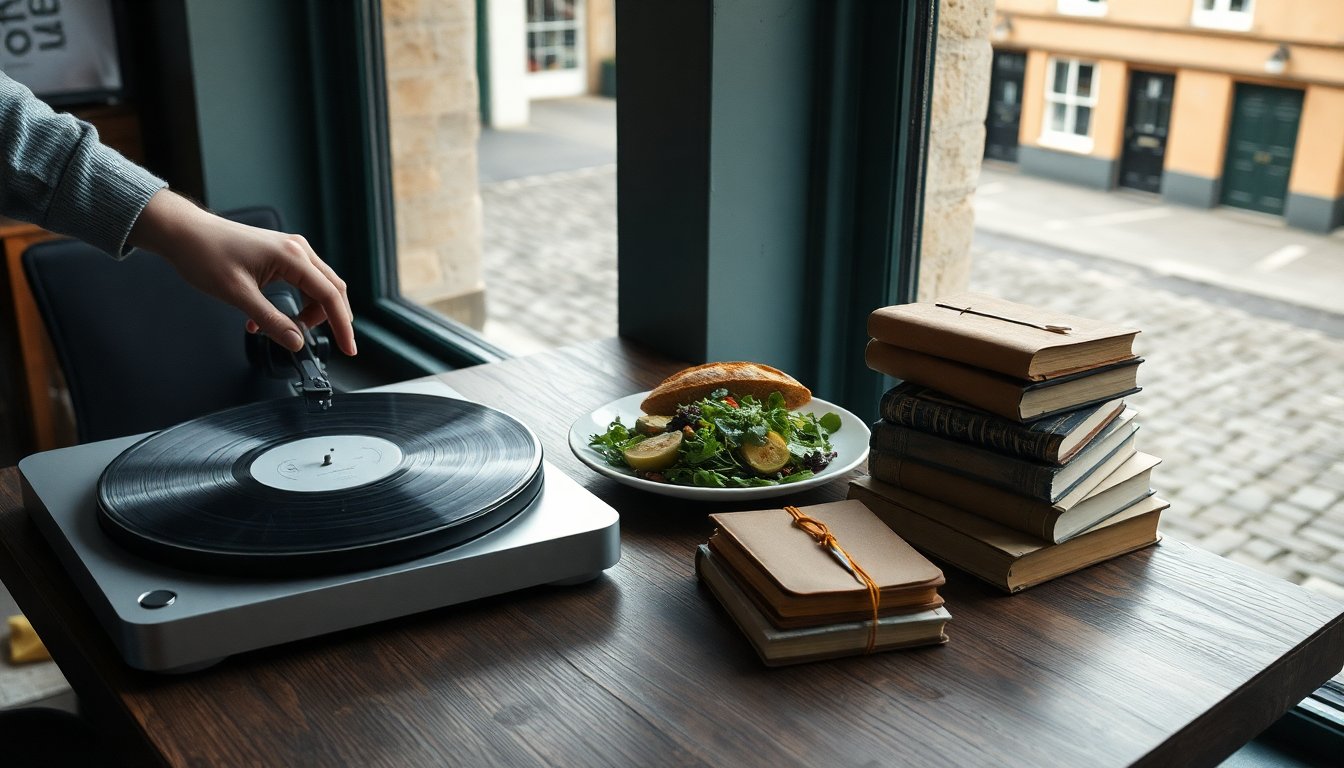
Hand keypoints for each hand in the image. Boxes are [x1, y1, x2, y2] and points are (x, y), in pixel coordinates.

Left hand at [128, 190, 356, 355]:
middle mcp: (298, 250)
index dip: (342, 325)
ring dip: (307, 313)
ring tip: (280, 329)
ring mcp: (291, 250)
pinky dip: (294, 304)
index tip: (349, 348)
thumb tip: (296, 342)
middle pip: (331, 290)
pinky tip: (269, 317)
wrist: (184, 233)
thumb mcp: (238, 295)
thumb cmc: (205, 255)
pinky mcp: (282, 255)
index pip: (330, 295)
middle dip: (329, 320)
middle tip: (322, 344)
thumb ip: (271, 320)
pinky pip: (301, 283)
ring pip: (317, 288)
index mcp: (292, 256)